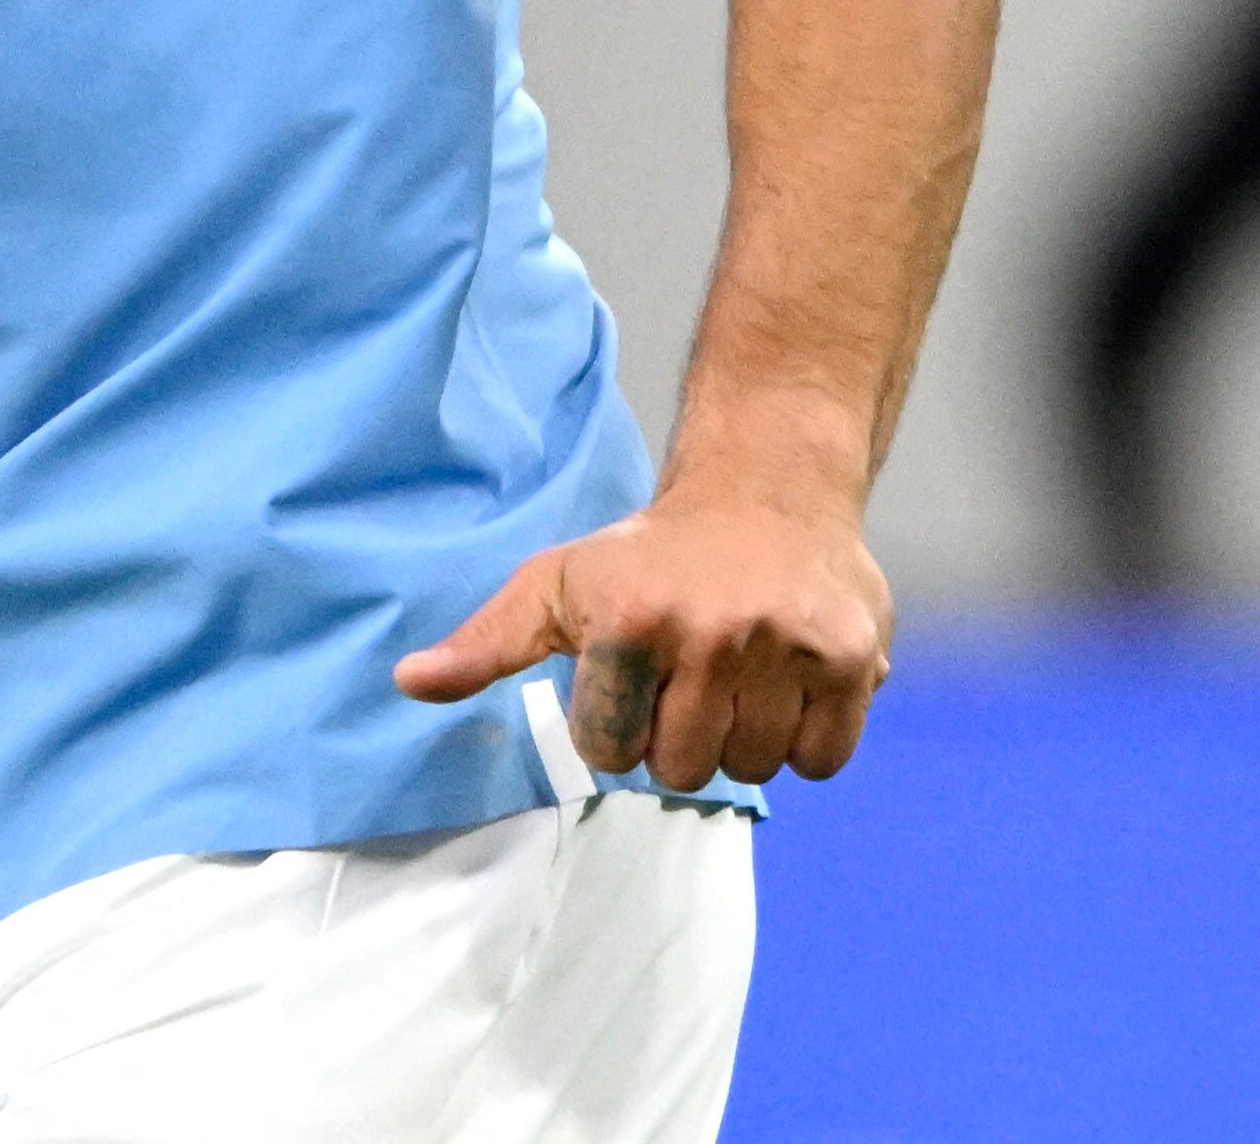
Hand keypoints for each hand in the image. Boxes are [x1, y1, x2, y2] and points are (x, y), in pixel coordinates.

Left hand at [391, 477, 893, 791]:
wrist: (766, 489)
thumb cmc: (646, 554)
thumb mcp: (553, 585)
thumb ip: (484, 643)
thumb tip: (406, 683)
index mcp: (629, 620)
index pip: (610, 753)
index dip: (616, 726)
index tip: (630, 679)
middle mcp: (711, 632)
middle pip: (685, 770)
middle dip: (679, 738)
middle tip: (687, 677)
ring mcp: (787, 645)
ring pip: (754, 767)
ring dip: (742, 738)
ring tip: (736, 675)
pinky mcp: (853, 658)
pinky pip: (821, 761)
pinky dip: (805, 740)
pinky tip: (785, 685)